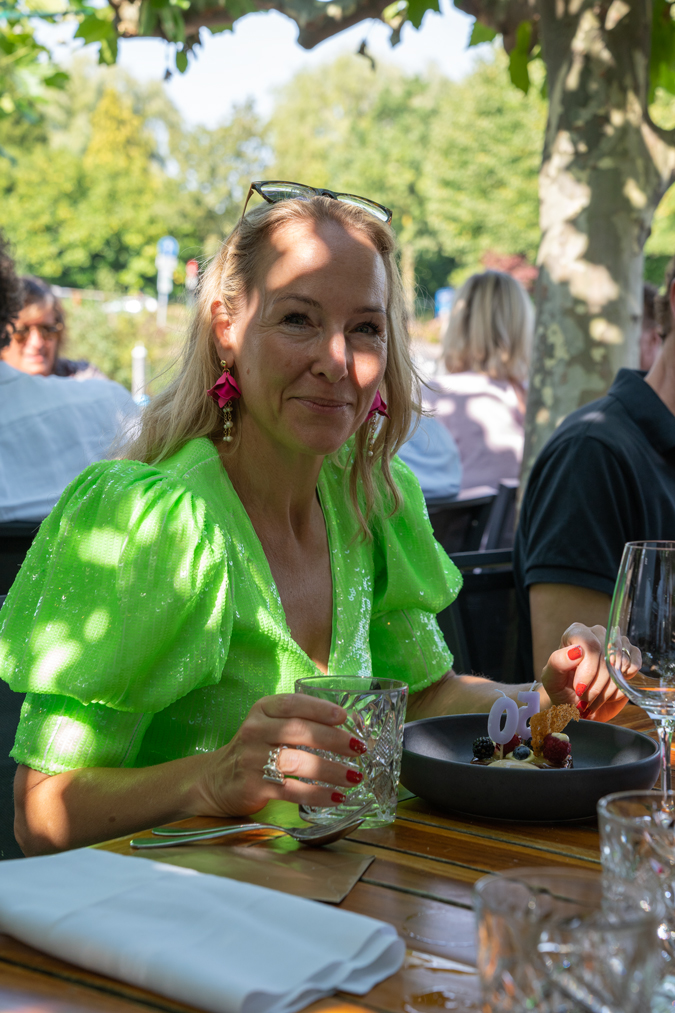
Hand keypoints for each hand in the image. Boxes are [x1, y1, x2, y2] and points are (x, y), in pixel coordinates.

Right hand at [193, 693, 365, 817]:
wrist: (216, 780)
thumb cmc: (255, 750)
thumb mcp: (269, 727)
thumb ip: (300, 722)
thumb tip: (349, 727)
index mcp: (262, 710)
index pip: (293, 704)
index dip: (320, 709)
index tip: (344, 717)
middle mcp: (255, 731)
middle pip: (299, 731)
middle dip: (334, 740)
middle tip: (359, 749)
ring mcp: (253, 759)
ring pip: (298, 762)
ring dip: (331, 770)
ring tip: (354, 777)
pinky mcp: (254, 786)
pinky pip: (292, 790)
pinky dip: (318, 795)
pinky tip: (336, 797)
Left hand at [541, 623, 639, 721]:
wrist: (575, 706)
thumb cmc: (561, 690)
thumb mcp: (551, 679)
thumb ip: (558, 662)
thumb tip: (577, 650)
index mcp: (575, 633)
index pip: (589, 643)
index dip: (588, 669)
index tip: (580, 688)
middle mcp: (596, 634)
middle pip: (607, 654)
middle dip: (598, 683)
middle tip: (586, 698)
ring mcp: (615, 644)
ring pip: (622, 662)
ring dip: (609, 687)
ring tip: (596, 697)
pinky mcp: (629, 657)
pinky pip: (634, 665)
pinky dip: (624, 683)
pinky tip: (612, 689)